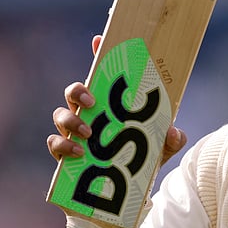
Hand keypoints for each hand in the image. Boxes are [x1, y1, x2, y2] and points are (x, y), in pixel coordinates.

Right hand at [48, 36, 186, 164]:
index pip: (102, 74)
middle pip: (74, 91)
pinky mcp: (65, 152)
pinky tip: (79, 153)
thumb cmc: (145, 156)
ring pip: (60, 115)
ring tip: (88, 133)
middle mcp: (88, 113)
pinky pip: (55, 143)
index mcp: (110, 103)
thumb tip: (172, 132)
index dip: (99, 54)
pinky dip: (63, 146)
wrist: (132, 187)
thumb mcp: (163, 146)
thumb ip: (172, 139)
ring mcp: (74, 131)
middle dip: (78, 91)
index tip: (99, 40)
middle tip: (93, 102)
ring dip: (71, 121)